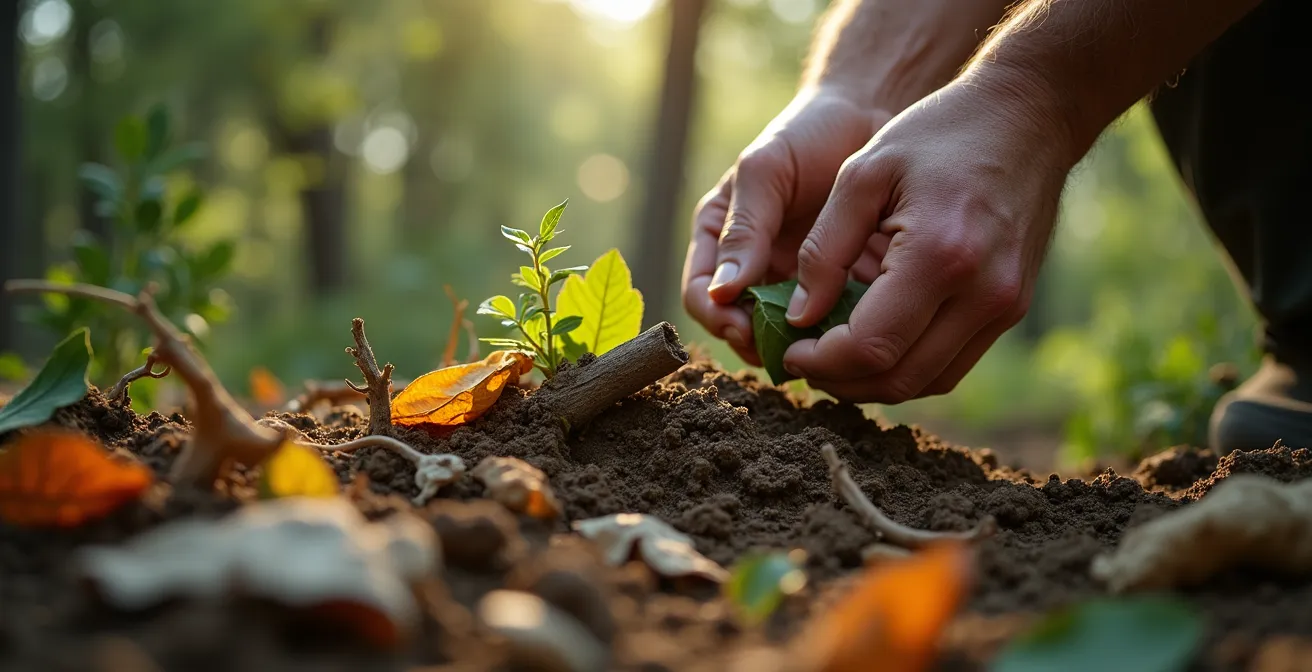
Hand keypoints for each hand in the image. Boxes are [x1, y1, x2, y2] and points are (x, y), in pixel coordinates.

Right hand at [681, 88, 890, 364]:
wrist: (872, 115)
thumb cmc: (808, 133)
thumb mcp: (765, 170)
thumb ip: (743, 227)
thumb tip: (721, 291)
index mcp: (718, 238)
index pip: (700, 294)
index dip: (716, 317)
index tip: (742, 326)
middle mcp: (751, 266)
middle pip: (739, 325)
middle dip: (758, 341)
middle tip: (786, 347)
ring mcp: (793, 280)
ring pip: (784, 333)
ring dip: (798, 346)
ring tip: (822, 345)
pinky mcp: (836, 287)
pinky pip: (829, 324)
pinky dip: (837, 335)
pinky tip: (854, 331)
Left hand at [780, 80, 1078, 402]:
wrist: (1028, 116)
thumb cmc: (938, 133)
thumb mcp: (862, 174)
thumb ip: (824, 250)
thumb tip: (799, 317)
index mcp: (940, 256)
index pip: (870, 347)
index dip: (819, 361)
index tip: (788, 350)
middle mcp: (983, 293)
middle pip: (899, 379)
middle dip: (841, 381)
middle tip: (802, 361)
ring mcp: (1005, 305)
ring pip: (927, 382)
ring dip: (872, 383)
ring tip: (830, 359)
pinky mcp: (1012, 307)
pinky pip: (952, 362)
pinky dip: (907, 366)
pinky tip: (872, 343)